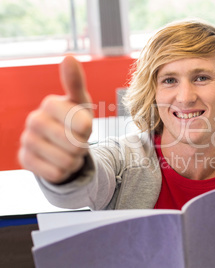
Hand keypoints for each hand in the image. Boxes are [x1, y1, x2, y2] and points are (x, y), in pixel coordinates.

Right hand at [19, 56, 92, 183]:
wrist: (63, 145)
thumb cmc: (75, 120)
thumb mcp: (81, 103)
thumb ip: (76, 82)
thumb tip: (69, 57)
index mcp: (50, 103)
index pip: (83, 125)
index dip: (89, 130)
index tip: (84, 126)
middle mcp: (34, 119)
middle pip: (74, 144)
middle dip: (82, 147)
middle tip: (76, 141)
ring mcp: (26, 140)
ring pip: (65, 161)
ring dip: (74, 160)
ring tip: (69, 151)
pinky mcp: (24, 160)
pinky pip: (55, 173)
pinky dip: (64, 171)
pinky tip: (58, 161)